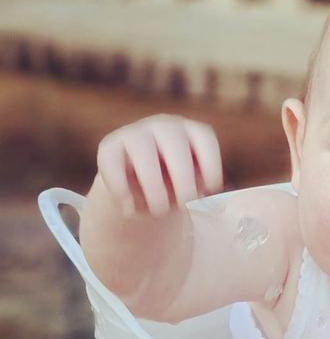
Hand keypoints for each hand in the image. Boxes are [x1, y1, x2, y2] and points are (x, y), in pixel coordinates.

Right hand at [96, 114, 222, 216]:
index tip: (211, 190)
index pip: (205, 140)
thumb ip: (197, 188)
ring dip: (153, 186)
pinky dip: (121, 189)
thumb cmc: (176, 188)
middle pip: (175, 146)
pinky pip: (112, 164)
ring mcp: (135, 133)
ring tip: (158, 211)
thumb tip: (198, 196)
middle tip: (184, 204)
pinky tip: (129, 210)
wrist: (140, 192)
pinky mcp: (109, 147)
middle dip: (183, 179)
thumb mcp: (192, 188)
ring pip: (143, 153)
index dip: (211, 165)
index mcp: (192, 133)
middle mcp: (165, 127)